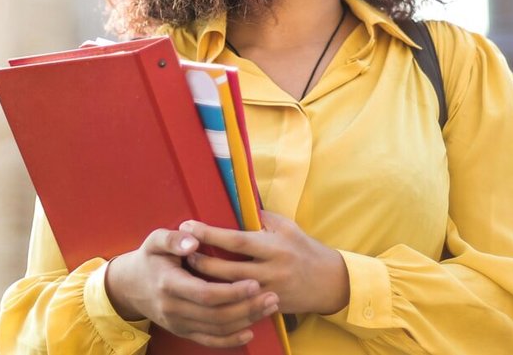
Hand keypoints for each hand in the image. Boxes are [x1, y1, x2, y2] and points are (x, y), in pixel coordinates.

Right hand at [105, 227, 279, 347]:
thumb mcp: (155, 241)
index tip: (255, 283)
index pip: (205, 294)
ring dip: (246, 320)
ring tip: (269, 307)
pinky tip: (250, 331)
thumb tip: (193, 240)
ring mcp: (178, 323)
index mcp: (169, 284)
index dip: (232, 292)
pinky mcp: (182, 331)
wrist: (130, 286)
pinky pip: (209, 340)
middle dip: (247, 308)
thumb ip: (173, 238)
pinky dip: (230, 340)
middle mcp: (173, 308)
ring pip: (217, 329)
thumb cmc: (150, 258)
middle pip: (216, 315)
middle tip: (272, 296)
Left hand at [182, 211, 350, 315]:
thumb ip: (262, 218)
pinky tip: (206, 292)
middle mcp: (272, 270)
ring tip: (188, 270)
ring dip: (207, 281)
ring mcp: (269, 291)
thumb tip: (235, 205)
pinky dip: (222, 298)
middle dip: (202, 260)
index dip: (210, 234)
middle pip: (228, 269)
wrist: (330, 282)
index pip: (236, 240)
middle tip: (182, 251)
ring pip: (230, 290)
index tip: (189, 226)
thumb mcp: (287, 227)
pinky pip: (240, 304)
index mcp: (275, 246)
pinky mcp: (269, 306)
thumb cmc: (305, 249)